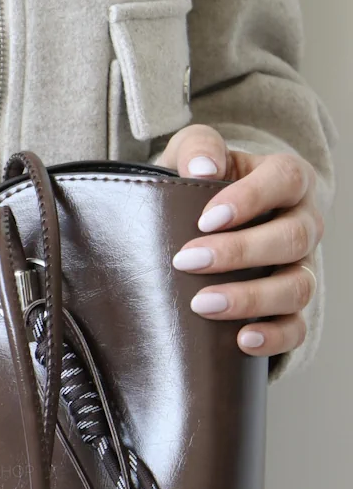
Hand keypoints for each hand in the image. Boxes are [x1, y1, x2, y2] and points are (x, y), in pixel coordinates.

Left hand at [158, 124, 323, 357]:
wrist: (194, 230)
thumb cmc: (195, 189)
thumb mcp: (189, 157)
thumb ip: (196, 148)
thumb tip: (202, 168)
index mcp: (285, 180)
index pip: (285, 179)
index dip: (250, 199)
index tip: (205, 219)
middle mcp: (301, 224)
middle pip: (291, 239)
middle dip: (239, 253)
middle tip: (187, 261)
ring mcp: (299, 268)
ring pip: (297, 287)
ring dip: (251, 298)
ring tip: (203, 304)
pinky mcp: (287, 308)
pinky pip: (296, 327)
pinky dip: (274, 336)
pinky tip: (241, 340)